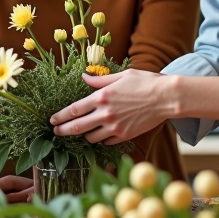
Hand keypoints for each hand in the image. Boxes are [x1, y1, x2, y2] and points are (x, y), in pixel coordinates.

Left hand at [50, 69, 172, 143]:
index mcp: (102, 97)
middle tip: (56, 133)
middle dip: (63, 131)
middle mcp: (105, 114)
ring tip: (81, 131)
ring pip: (91, 137)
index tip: (52, 120)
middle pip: (77, 127)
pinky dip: (101, 139)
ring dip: (84, 135)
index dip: (60, 116)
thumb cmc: (145, 82)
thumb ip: (99, 79)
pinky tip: (101, 134)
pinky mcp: (125, 136)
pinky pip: (107, 141)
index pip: (74, 110)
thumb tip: (84, 77)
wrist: (166, 98)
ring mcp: (115, 127)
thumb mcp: (120, 76)